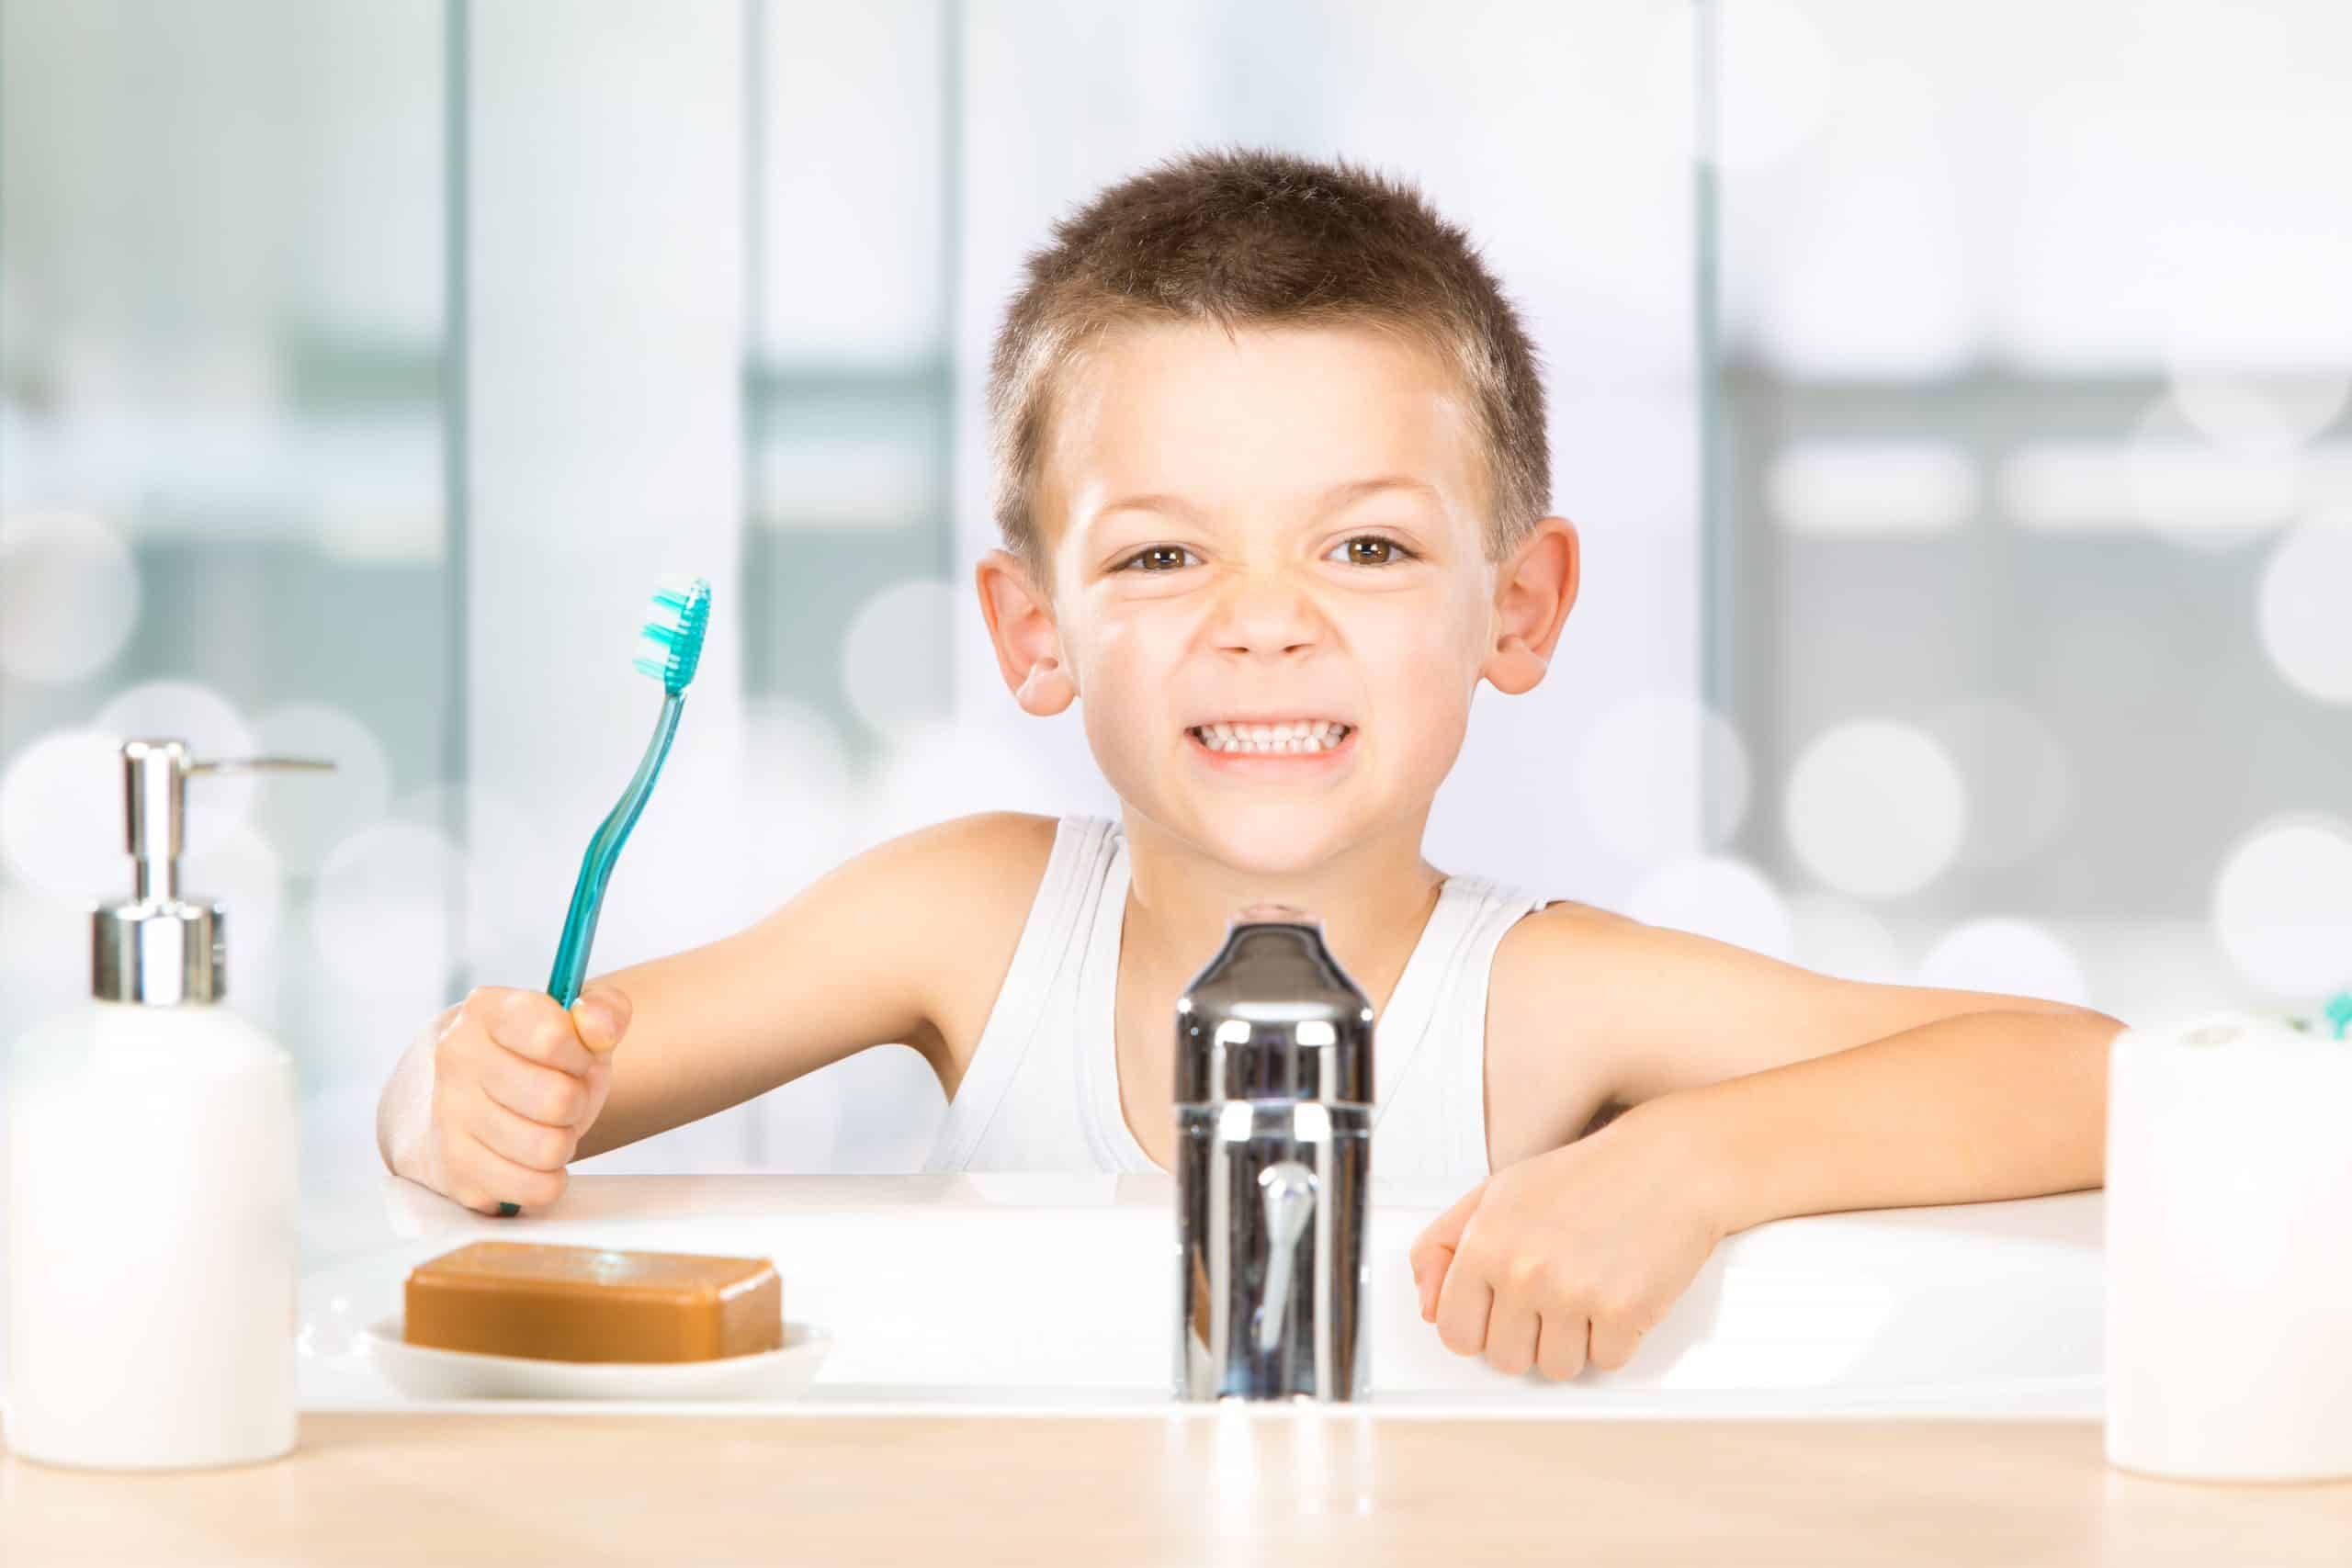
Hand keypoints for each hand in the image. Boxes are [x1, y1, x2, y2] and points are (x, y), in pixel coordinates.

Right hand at [402, 984, 630, 1214]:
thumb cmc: (541, 1060)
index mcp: (487, 1011)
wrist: (483, 1101)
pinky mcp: (455, 1169)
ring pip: (548, 1148)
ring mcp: (448, 1115)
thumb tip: (598, 1027)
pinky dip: (550, 1179)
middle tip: (564, 1097)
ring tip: (548, 1126)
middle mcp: (457, 1057)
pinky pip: (534, 1188)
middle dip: (577, 1102)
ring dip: (565, 1141)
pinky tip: (535, 1160)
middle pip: (557, 1099)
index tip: (576, 1056)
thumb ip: (605, 1011)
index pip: (552, 1036)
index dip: (582, 1053)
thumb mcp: (579, 1027)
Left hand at [1408, 1103, 1725, 1380]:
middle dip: (1529, 1337)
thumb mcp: (1497, 1193)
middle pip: (1505, 1359)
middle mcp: (1523, 1270)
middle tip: (1554, 1295)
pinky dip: (1616, 1338)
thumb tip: (1426, 1305)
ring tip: (1588, 1291)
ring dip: (1573, 1341)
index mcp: (1485, 1241)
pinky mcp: (1623, 1311)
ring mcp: (1573, 1293)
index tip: (1501, 1312)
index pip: (1455, 1332)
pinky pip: (1605, 1362)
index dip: (1480, 1328)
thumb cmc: (1587, 1178)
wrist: (1669, 1164)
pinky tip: (1619, 1293)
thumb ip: (1445, 1244)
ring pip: (1556, 1368)